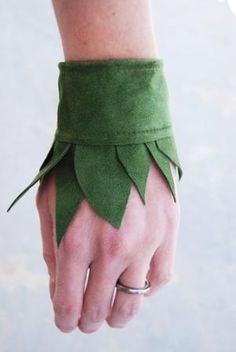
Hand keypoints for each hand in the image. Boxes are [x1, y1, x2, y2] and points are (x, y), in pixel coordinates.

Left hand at [36, 161, 179, 333]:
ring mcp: (145, 240)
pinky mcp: (167, 230)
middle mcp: (112, 247)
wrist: (117, 130)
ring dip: (119, 314)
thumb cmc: (77, 166)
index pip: (68, 304)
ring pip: (133, 302)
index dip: (65, 321)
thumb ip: (51, 248)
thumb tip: (59, 286)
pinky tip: (135, 281)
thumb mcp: (49, 202)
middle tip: (87, 319)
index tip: (66, 322)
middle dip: (89, 321)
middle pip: (100, 310)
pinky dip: (146, 289)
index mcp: (75, 240)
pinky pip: (160, 278)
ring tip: (112, 310)